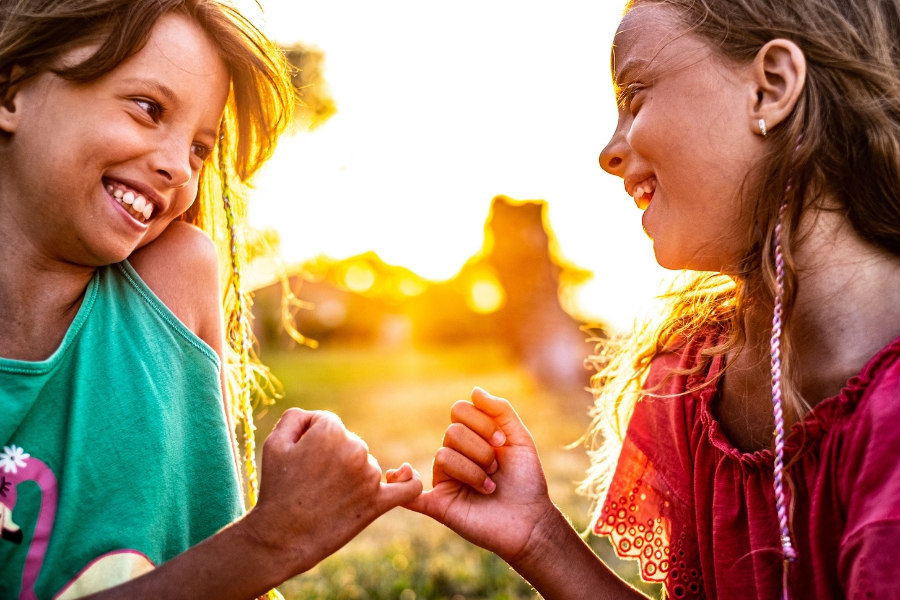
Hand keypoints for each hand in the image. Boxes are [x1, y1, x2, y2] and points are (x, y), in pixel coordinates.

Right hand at [244, 408, 421, 575]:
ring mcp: (369, 477)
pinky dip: (408, 481)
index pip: (328, 423)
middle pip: (348, 442)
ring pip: (364, 463)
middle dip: (331, 456)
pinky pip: (406, 488)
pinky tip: (405, 475)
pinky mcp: (378, 503)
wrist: (281, 537)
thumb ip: (296, 417)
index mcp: (331, 431)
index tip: (299, 460)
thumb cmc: (276, 488)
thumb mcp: (274, 443)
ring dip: (349, 475)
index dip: (310, 440)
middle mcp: (355, 450)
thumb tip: (316, 418)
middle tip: (309, 481)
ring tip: (325, 496)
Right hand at [398, 387, 555, 563]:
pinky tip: (403, 476)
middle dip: (481, 450)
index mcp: (470, 437)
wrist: (531, 521)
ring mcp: (445, 480)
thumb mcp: (519, 439)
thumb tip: (474, 390)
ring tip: (490, 487)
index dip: (481, 422)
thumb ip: (500, 411)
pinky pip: (411, 495)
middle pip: (452, 433)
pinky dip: (402, 485)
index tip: (502, 443)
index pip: (459, 410)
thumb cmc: (526, 480)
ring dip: (473, 471)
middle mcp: (454, 455)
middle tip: (497, 468)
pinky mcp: (439, 505)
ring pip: (442, 456)